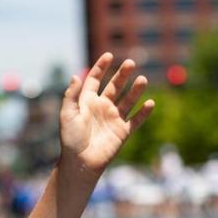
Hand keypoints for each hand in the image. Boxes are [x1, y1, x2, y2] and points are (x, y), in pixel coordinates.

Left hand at [59, 53, 153, 175]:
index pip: (95, 80)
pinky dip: (143, 113)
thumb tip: (76, 75)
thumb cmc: (70, 139)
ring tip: (142, 79)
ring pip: (128, 100)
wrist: (80, 162)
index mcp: (87, 101)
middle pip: (115, 86)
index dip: (101, 67)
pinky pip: (136, 120)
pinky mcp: (122, 132)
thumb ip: (71, 95)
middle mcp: (102, 107)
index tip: (109, 55)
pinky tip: (149, 103)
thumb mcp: (67, 114)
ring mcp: (113, 119)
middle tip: (131, 63)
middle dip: (122, 74)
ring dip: (136, 90)